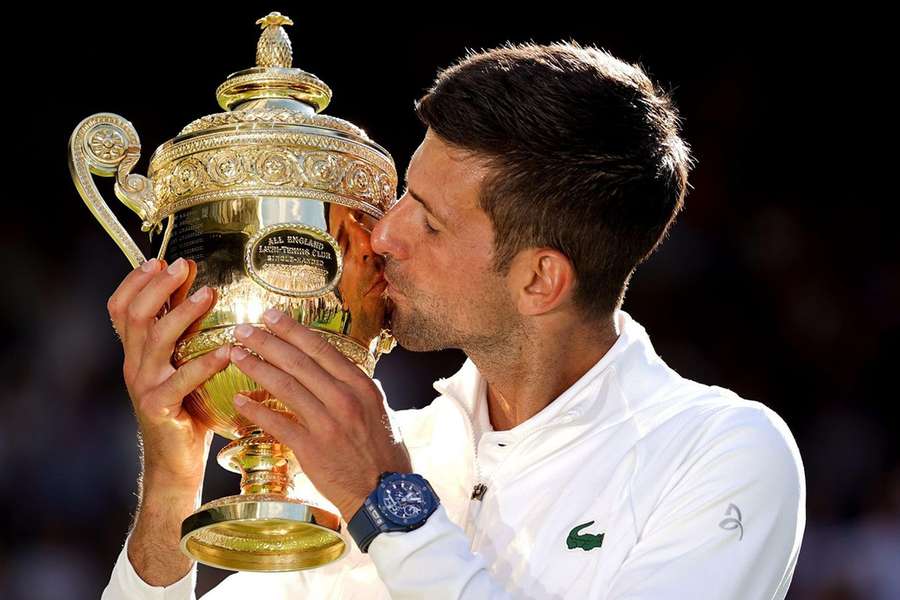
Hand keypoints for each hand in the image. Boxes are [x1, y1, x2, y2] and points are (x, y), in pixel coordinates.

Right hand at [107, 257, 231, 491]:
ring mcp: (144, 386)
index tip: (159, 259)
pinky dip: (205, 363)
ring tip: (209, 295)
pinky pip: (181, 379)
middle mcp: (134, 365)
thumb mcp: (182, 365)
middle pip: (136, 315)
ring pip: (157, 340)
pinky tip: (228, 351)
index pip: (120, 308)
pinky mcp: (160, 407)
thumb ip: (187, 333)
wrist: (174, 462)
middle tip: (183, 266)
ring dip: (183, 314)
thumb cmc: (187, 410)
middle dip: (158, 286)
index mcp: (137, 353)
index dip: (135, 281)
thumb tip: (202, 289)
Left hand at [228, 308, 410, 520]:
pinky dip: (255, 410)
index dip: (293, 330)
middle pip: (299, 362)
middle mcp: (344, 399)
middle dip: (268, 341)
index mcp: (361, 386)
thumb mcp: (380, 410)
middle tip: (243, 328)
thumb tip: (340, 369)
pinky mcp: (312, 449)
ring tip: (235, 354)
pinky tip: (238, 399)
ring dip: (256, 367)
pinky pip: (277, 423)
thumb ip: (357, 388)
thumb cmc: (383, 453)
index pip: (322, 349)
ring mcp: (327, 423)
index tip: (272, 316)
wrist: (385, 494)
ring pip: (285, 386)